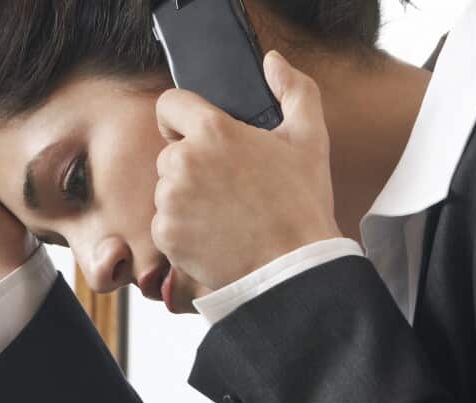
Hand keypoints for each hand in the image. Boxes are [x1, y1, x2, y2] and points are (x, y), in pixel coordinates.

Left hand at [151, 51, 341, 293]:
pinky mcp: (165, 234)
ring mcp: (170, 200)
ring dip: (187, 200)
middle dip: (192, 166)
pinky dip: (183, 232)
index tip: (198, 136)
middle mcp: (183, 162)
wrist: (292, 268)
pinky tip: (215, 237)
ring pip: (167, 190)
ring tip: (225, 215)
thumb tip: (273, 62)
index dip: (182, 118)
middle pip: (170, 153)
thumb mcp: (310, 138)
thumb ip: (295, 90)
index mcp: (212, 131)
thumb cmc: (301, 204)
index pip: (170, 104)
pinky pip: (165, 224)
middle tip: (227, 187)